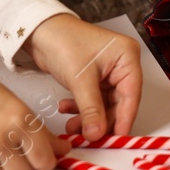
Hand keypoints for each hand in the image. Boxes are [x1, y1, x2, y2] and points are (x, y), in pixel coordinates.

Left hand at [24, 13, 142, 140]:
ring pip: (104, 104)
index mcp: (127, 57)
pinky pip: (93, 99)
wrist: (38, 30)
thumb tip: (97, 134)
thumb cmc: (62, 41)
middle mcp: (121, 64)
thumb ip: (91, 110)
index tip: (116, 139)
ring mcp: (107, 71)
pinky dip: (81, 108)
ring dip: (88, 117)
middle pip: (118, 102)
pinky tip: (66, 109)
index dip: (123, 119)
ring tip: (72, 127)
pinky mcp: (94, 77)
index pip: (131, 96)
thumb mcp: (80, 79)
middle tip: (90, 137)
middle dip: (101, 120)